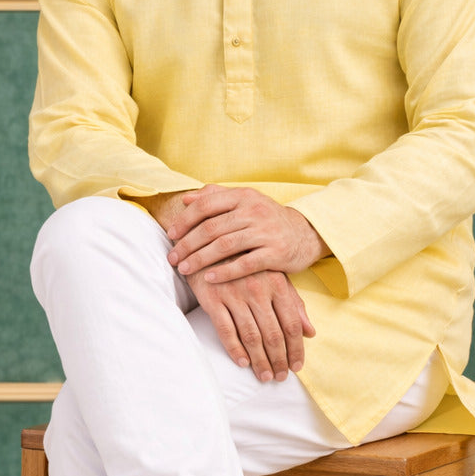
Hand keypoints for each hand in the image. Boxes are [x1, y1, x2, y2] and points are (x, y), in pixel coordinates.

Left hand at [167, 186, 329, 281]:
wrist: (304, 234)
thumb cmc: (267, 219)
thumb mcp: (246, 201)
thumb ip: (217, 196)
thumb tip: (186, 198)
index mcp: (243, 196)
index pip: (206, 205)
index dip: (185, 220)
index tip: (170, 235)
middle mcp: (254, 211)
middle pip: (211, 227)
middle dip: (187, 244)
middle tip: (172, 257)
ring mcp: (265, 232)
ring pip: (224, 246)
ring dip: (200, 259)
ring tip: (184, 269)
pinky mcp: (275, 253)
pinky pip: (244, 264)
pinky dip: (224, 272)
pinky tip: (209, 279)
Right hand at [186, 266, 314, 380]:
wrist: (211, 244)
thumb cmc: (247, 265)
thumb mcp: (275, 278)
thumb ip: (294, 304)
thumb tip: (311, 332)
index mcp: (277, 284)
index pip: (291, 323)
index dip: (296, 348)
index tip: (296, 366)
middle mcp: (258, 289)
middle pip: (273, 333)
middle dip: (278, 359)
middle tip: (280, 377)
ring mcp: (234, 294)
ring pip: (251, 335)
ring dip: (259, 360)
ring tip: (264, 376)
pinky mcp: (213, 298)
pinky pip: (226, 330)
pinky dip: (235, 349)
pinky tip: (243, 363)